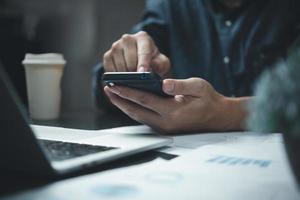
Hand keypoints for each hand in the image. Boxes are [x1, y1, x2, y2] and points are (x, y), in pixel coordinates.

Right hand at [103, 31, 169, 76]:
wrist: (141, 61)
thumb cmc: (153, 62)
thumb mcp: (161, 63)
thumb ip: (160, 65)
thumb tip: (149, 71)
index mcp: (143, 38)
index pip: (143, 52)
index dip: (143, 63)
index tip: (143, 73)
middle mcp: (127, 39)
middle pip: (130, 61)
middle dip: (135, 74)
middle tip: (139, 82)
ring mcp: (116, 46)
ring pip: (120, 67)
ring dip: (126, 77)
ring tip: (133, 82)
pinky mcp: (107, 55)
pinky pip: (110, 70)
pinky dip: (116, 78)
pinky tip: (123, 81)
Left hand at [104, 78, 247, 132]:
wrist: (216, 117)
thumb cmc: (208, 100)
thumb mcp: (199, 87)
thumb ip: (181, 85)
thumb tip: (163, 83)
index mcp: (173, 111)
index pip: (144, 100)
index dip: (128, 92)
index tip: (114, 85)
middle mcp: (165, 122)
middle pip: (136, 111)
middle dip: (119, 100)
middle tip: (108, 89)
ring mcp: (163, 127)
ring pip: (137, 116)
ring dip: (124, 105)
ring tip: (113, 94)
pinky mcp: (163, 127)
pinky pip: (143, 118)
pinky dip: (133, 109)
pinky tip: (127, 101)